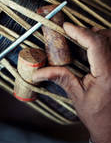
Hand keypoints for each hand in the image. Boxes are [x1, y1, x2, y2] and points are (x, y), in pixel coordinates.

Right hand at [33, 22, 110, 142]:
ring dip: (95, 35)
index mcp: (107, 75)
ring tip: (79, 40)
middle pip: (105, 37)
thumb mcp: (77, 96)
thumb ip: (61, 78)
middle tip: (70, 33)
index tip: (66, 27)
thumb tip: (38, 73)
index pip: (96, 44)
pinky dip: (101, 42)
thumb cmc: (97, 116)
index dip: (80, 32)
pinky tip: (90, 48)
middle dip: (86, 31)